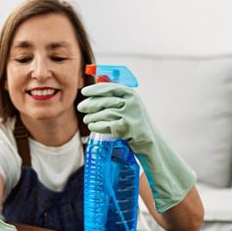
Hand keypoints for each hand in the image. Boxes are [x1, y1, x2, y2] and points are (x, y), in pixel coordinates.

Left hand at [78, 83, 196, 212]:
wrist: (150, 143)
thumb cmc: (135, 125)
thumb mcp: (129, 108)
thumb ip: (116, 100)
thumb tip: (94, 94)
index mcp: (132, 95)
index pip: (111, 87)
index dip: (95, 90)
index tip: (84, 92)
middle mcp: (132, 102)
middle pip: (105, 101)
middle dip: (90, 104)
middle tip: (81, 108)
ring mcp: (130, 115)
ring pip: (104, 114)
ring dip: (92, 117)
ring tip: (86, 120)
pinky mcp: (127, 128)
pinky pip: (106, 125)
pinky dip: (97, 126)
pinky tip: (92, 127)